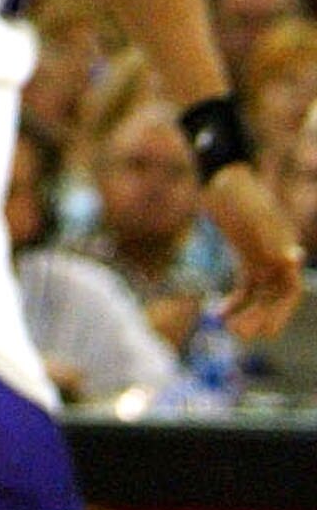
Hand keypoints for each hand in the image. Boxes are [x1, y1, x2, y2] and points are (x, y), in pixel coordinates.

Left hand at [203, 164, 304, 340]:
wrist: (219, 174)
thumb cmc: (237, 191)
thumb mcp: (252, 212)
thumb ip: (271, 236)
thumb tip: (292, 259)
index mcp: (284, 248)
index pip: (289, 290)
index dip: (281, 313)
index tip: (267, 331)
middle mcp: (276, 258)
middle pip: (274, 299)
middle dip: (259, 319)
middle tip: (239, 335)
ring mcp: (262, 259)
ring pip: (260, 298)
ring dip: (247, 315)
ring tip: (227, 328)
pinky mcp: (246, 259)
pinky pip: (244, 289)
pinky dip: (234, 303)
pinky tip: (218, 312)